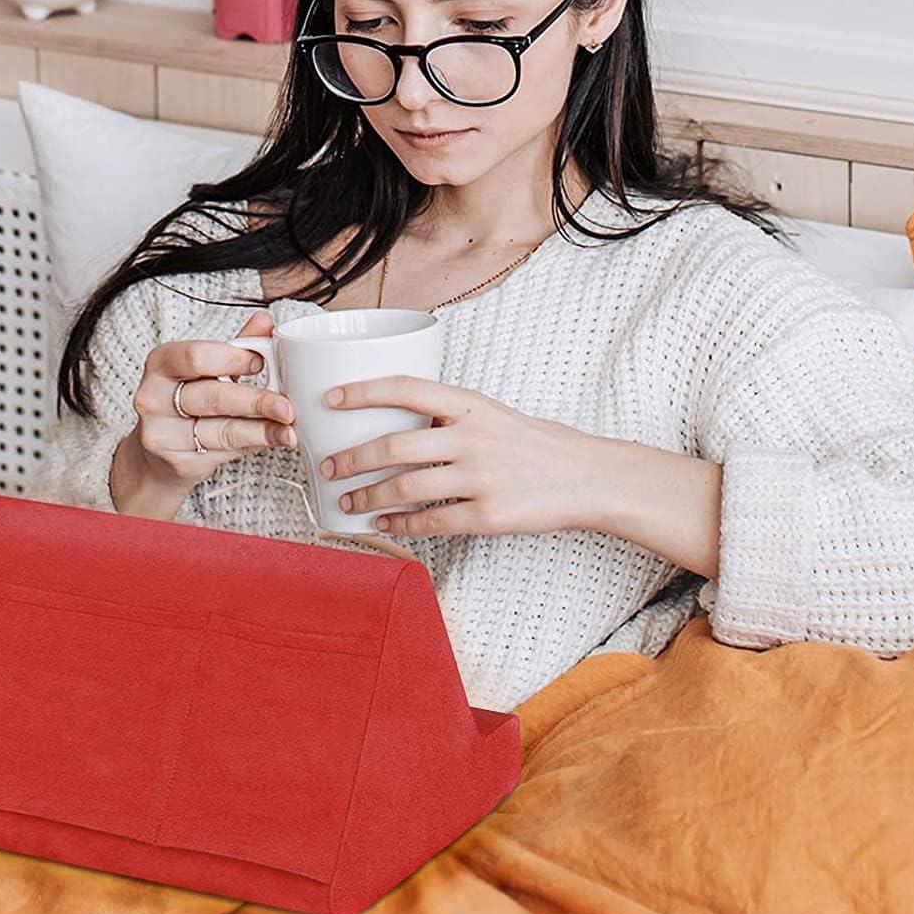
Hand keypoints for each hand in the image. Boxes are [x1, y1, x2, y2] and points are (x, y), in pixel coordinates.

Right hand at [131, 309, 296, 490]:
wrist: (156, 454)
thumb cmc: (185, 402)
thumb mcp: (206, 370)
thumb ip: (236, 346)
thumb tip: (265, 322)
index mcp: (161, 363)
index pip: (196, 357)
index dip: (233, 359)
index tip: (262, 362)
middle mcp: (154, 398)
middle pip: (212, 397)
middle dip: (256, 401)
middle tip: (287, 405)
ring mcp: (162, 434)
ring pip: (222, 430)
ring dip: (263, 430)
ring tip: (289, 428)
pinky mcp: (177, 463)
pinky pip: (224, 452)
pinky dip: (254, 444)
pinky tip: (274, 439)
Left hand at [316, 375, 597, 536]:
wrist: (587, 477)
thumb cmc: (535, 444)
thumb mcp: (493, 414)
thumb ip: (449, 417)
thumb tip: (392, 424)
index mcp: (471, 405)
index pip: (406, 388)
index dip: (362, 391)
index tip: (329, 399)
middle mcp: (473, 437)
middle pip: (394, 446)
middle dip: (351, 459)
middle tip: (326, 466)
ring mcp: (481, 478)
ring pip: (405, 489)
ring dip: (367, 496)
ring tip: (346, 500)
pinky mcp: (489, 515)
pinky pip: (431, 522)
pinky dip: (400, 525)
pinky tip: (382, 524)